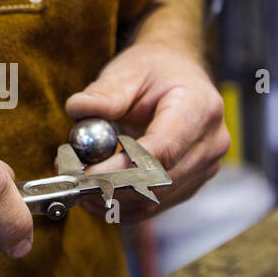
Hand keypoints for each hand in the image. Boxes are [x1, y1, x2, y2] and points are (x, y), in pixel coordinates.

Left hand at [65, 43, 228, 223]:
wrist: (179, 77)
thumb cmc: (154, 70)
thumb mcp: (129, 70)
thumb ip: (105, 92)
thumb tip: (78, 109)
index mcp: (199, 108)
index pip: (162, 151)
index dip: (120, 169)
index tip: (83, 172)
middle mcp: (209, 143)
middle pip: (156, 182)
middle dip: (107, 185)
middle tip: (68, 175)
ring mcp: (204, 168)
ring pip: (152, 200)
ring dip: (108, 197)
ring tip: (76, 177)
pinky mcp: (190, 185)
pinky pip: (151, 206)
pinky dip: (118, 202)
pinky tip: (93, 187)